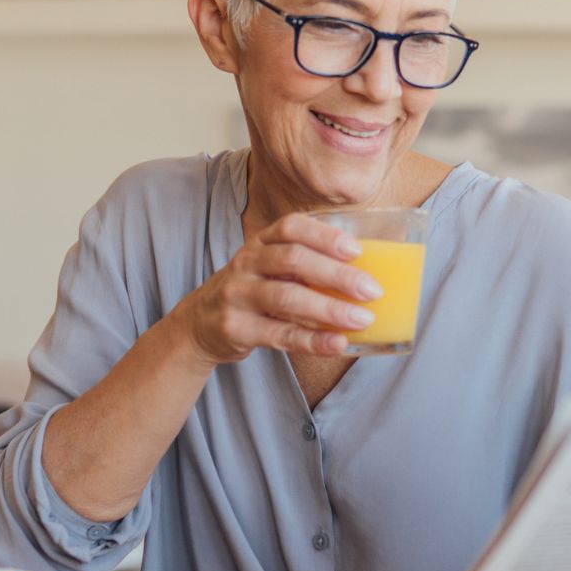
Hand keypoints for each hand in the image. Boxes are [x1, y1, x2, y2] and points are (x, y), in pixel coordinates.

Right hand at [170, 212, 382, 363]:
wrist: (199, 324)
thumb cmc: (252, 292)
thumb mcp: (270, 268)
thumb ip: (306, 265)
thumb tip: (366, 274)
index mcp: (261, 243)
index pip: (291, 228)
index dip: (325, 236)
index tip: (356, 250)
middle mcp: (247, 263)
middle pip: (294, 260)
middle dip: (337, 275)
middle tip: (372, 290)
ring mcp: (238, 295)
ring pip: (287, 298)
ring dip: (329, 309)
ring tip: (362, 319)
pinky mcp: (236, 328)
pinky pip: (279, 334)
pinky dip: (312, 340)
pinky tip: (337, 343)